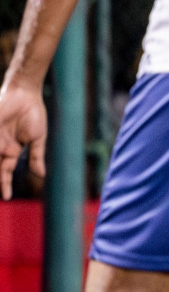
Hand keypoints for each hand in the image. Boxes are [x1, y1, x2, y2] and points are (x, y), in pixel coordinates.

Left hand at [0, 83, 46, 199]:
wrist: (25, 94)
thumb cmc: (34, 114)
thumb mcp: (37, 138)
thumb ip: (36, 156)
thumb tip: (41, 175)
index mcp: (11, 150)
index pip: (6, 171)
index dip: (5, 184)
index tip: (7, 197)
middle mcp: (1, 146)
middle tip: (2, 195)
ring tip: (0, 180)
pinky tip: (2, 157)